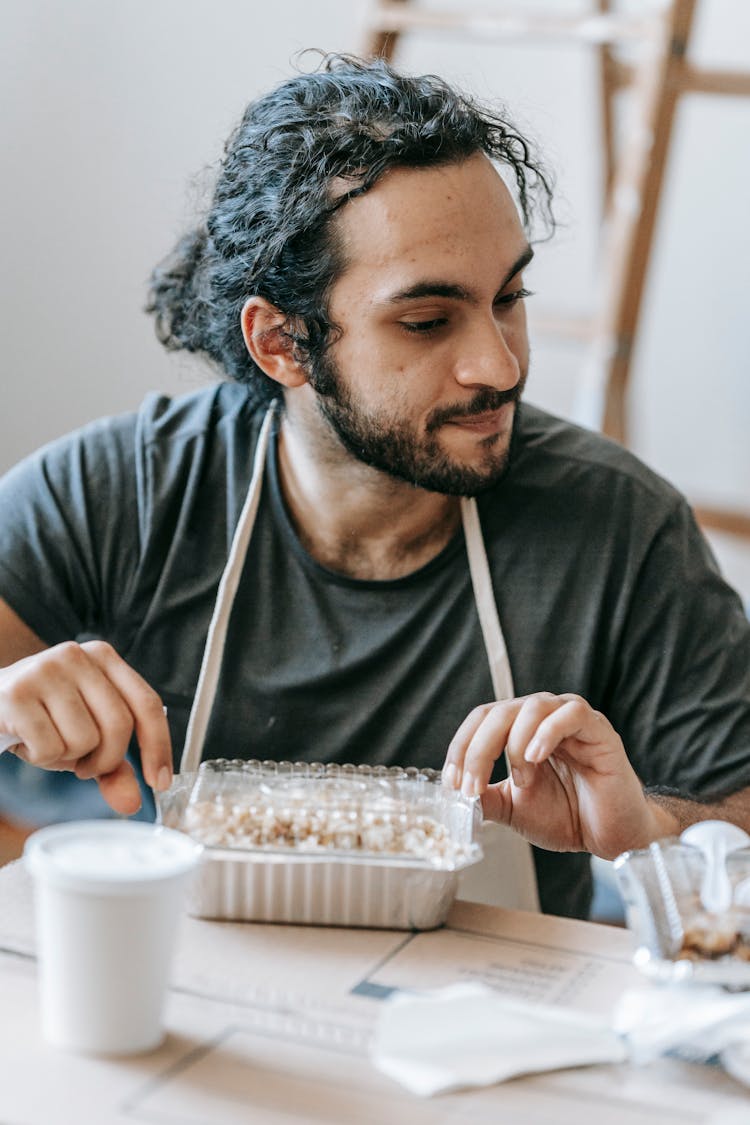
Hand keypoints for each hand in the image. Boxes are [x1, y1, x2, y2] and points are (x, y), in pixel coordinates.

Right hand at [0, 641, 172, 814]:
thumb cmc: (40, 718)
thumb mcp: (83, 738)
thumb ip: (113, 767)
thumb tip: (133, 801)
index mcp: (103, 657)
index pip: (147, 703)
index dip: (158, 746)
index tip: (160, 781)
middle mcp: (78, 655)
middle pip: (120, 725)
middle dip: (106, 760)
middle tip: (85, 767)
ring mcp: (46, 669)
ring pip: (85, 739)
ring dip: (68, 757)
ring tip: (48, 740)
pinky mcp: (17, 692)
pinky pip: (50, 747)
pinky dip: (41, 757)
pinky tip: (28, 740)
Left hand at [443, 692, 659, 858]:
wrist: (611, 836)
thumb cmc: (568, 815)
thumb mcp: (514, 809)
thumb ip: (485, 798)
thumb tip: (452, 793)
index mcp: (520, 730)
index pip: (481, 720)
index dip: (461, 747)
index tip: (453, 783)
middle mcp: (543, 718)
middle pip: (499, 712)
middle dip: (478, 750)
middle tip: (473, 786)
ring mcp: (571, 720)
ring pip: (531, 706)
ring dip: (514, 745)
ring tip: (520, 781)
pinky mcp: (598, 730)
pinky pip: (570, 713)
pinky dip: (547, 732)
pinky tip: (537, 757)